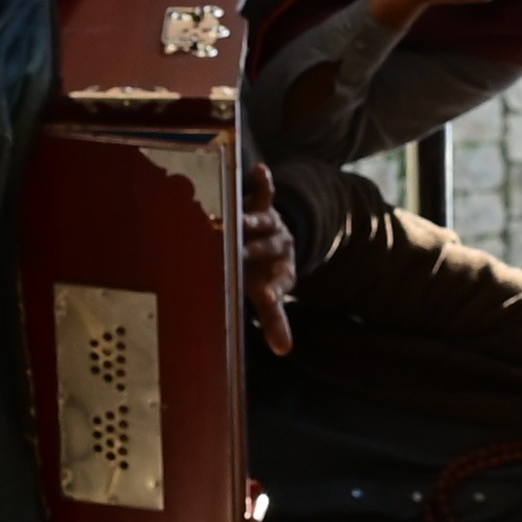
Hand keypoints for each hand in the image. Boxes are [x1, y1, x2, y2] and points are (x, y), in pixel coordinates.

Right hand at [237, 192, 298, 355]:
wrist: (280, 241)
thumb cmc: (265, 273)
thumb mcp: (269, 294)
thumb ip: (275, 320)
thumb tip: (284, 351)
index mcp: (279, 274)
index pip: (275, 286)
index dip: (271, 291)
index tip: (264, 295)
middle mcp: (277, 249)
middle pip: (265, 250)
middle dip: (252, 252)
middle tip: (237, 254)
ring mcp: (271, 225)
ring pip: (262, 222)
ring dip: (250, 221)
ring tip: (237, 221)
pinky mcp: (263, 206)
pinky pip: (264, 193)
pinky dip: (262, 183)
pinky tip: (259, 170)